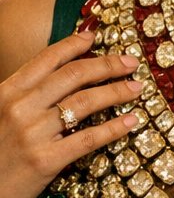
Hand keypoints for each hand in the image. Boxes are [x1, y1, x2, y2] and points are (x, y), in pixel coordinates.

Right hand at [0, 31, 140, 197]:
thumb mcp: (0, 112)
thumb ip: (26, 95)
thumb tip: (63, 74)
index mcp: (7, 92)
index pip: (47, 59)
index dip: (73, 45)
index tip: (94, 37)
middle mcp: (20, 107)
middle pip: (73, 76)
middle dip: (107, 65)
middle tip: (131, 62)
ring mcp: (33, 133)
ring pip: (85, 102)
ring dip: (116, 91)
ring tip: (136, 88)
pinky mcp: (46, 160)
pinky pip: (89, 138)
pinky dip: (114, 128)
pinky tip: (131, 121)